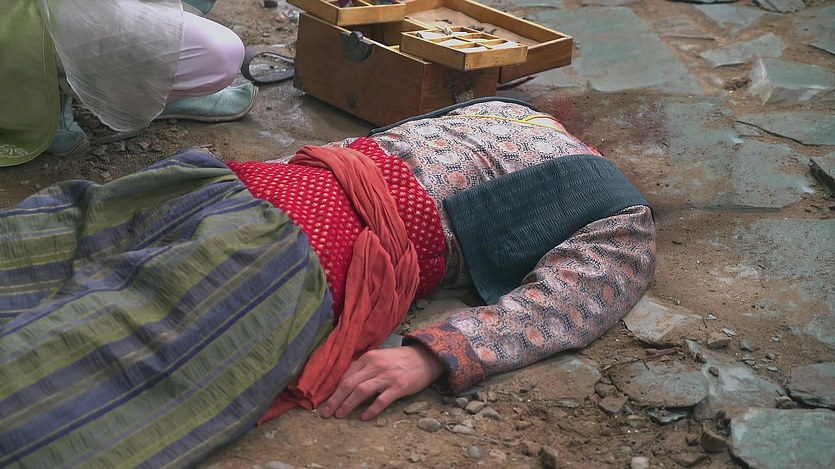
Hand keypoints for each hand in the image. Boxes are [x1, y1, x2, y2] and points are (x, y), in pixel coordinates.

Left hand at [319, 344, 444, 420]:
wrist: (425, 357)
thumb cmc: (400, 360)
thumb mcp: (380, 358)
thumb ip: (363, 367)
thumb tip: (345, 381)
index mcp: (368, 358)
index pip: (346, 375)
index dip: (334, 389)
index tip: (325, 401)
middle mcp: (375, 365)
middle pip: (349, 383)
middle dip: (335, 399)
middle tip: (326, 412)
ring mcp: (387, 376)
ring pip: (361, 391)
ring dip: (347, 405)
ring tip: (339, 415)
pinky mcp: (399, 386)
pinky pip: (381, 400)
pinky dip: (371, 410)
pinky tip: (364, 417)